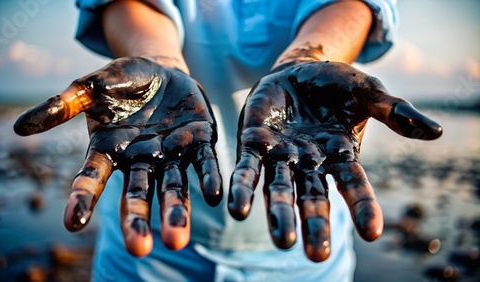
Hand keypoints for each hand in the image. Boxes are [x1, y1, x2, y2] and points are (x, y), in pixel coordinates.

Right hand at [14, 57, 221, 255]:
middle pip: (136, 195)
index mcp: (109, 150)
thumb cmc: (123, 81)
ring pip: (172, 188)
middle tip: (140, 249)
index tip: (72, 223)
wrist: (161, 70)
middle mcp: (139, 160)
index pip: (92, 179)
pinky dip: (207, 179)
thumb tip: (20, 127)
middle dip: (137, 221)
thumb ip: (63, 104)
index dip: (82, 199)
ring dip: (175, 212)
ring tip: (178, 239)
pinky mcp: (198, 142)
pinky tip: (215, 196)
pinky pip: (203, 163)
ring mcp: (170, 154)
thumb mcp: (91, 86)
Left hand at [228, 61, 441, 261]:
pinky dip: (242, 188)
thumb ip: (395, 111)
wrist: (298, 69)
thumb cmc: (336, 85)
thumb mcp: (368, 92)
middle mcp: (310, 163)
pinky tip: (236, 209)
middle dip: (315, 224)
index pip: (353, 185)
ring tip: (282, 241)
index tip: (372, 233)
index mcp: (340, 156)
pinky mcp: (254, 142)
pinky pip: (247, 169)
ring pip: (280, 189)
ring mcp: (281, 156)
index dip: (363, 206)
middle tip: (316, 254)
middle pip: (314, 198)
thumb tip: (436, 132)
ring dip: (279, 214)